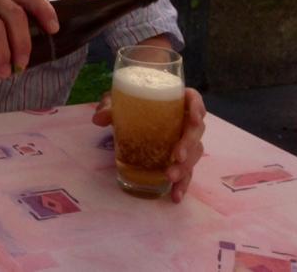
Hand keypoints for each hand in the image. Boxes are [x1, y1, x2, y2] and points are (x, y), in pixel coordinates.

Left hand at [93, 87, 206, 202]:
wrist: (125, 119)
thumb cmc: (127, 105)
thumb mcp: (116, 102)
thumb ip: (109, 107)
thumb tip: (99, 119)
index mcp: (174, 102)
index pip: (193, 100)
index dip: (198, 108)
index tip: (194, 119)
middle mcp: (183, 121)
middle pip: (196, 131)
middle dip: (189, 144)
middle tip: (176, 156)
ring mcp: (183, 142)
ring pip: (193, 153)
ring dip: (185, 166)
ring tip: (170, 176)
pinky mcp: (178, 159)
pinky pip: (186, 171)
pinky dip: (182, 184)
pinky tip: (175, 195)